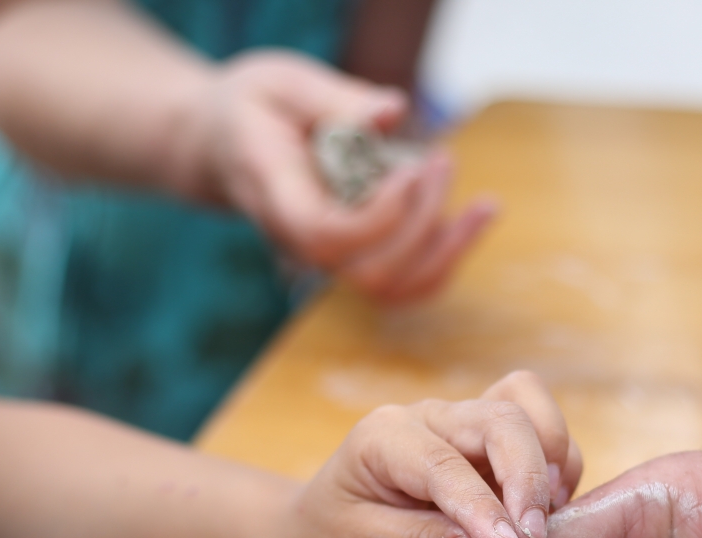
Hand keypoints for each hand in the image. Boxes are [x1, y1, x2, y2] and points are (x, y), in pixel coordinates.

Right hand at [186, 50, 493, 301]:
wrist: (225, 146)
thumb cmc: (255, 109)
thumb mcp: (282, 84)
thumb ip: (336, 100)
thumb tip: (393, 111)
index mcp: (276, 198)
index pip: (327, 235)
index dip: (379, 217)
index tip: (410, 171)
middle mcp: (303, 241)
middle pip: (370, 272)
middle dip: (421, 222)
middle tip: (440, 162)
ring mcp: (332, 257)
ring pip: (394, 289)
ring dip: (446, 248)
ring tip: (476, 199)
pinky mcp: (358, 257)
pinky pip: (407, 284)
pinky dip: (448, 258)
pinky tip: (474, 218)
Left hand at [294, 371, 583, 537]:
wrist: (325, 520)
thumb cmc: (338, 533)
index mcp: (385, 437)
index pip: (444, 462)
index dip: (482, 504)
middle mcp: (430, 417)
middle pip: (501, 418)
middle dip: (527, 477)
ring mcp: (466, 420)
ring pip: (529, 407)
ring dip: (551, 462)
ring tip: (544, 521)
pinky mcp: (494, 437)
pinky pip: (543, 429)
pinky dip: (558, 466)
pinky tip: (545, 514)